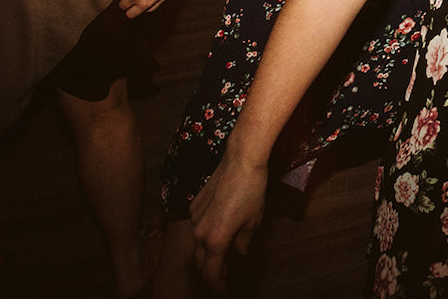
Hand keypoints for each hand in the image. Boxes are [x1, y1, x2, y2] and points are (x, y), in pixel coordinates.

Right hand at [190, 154, 266, 290]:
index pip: (212, 271)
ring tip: (221, 255)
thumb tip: (240, 251)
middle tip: (222, 275)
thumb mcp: (253, 221)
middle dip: (210, 271)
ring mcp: (195, 217)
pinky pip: (197, 226)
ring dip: (206, 253)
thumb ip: (243, 241)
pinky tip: (217, 231)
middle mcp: (200, 231)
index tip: (223, 287)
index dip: (217, 282)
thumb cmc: (251, 191)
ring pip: (197, 244)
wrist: (240, 161)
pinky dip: (205, 235)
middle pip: (199, 261)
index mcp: (216, 239)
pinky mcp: (194, 205)